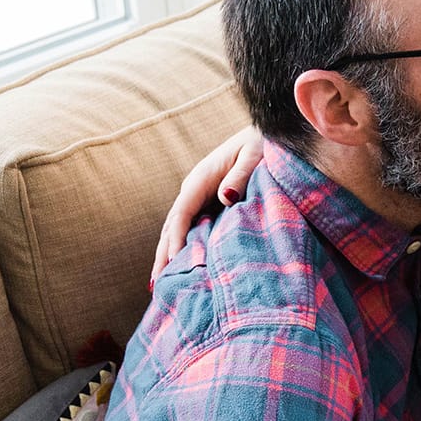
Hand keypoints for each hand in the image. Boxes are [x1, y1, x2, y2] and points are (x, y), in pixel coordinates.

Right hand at [151, 126, 264, 280]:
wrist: (265, 136)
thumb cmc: (263, 144)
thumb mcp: (255, 155)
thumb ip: (241, 174)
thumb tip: (225, 196)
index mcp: (201, 178)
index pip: (182, 212)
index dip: (175, 237)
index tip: (173, 261)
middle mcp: (194, 189)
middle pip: (171, 225)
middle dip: (162, 254)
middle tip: (154, 284)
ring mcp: (198, 197)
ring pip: (176, 229)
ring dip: (167, 254)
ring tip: (158, 283)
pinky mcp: (207, 204)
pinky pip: (190, 228)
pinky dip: (180, 247)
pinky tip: (179, 267)